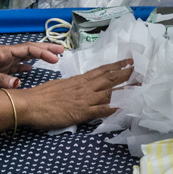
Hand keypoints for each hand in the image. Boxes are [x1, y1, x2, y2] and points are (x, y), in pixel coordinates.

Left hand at [0, 42, 65, 90]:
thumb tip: (20, 84)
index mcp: (2, 52)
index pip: (28, 49)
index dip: (44, 52)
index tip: (57, 58)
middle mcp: (4, 57)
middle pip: (29, 52)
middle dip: (46, 51)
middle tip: (62, 51)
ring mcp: (0, 65)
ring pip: (23, 61)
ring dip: (37, 60)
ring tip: (51, 60)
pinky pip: (14, 71)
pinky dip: (23, 71)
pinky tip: (29, 73)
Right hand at [16, 59, 133, 127]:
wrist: (30, 104)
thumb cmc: (41, 95)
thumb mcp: (60, 85)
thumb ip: (73, 85)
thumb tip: (80, 85)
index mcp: (79, 80)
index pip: (102, 70)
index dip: (116, 65)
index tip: (129, 60)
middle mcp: (84, 87)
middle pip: (110, 78)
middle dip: (127, 73)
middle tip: (142, 68)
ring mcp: (84, 99)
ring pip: (110, 92)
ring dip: (126, 89)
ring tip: (140, 85)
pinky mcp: (81, 113)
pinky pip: (101, 110)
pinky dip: (115, 108)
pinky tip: (125, 107)